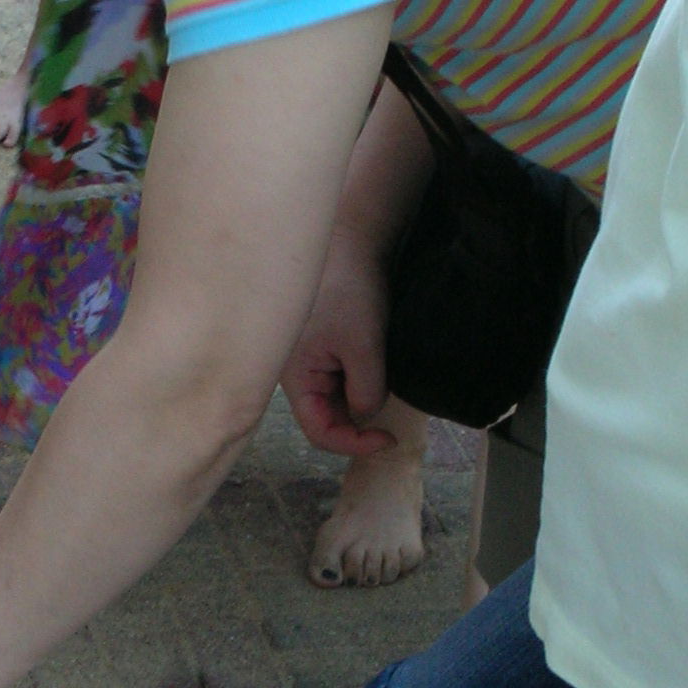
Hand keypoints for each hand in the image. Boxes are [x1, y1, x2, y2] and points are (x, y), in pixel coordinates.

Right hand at [281, 240, 395, 456]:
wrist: (352, 244)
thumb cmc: (349, 290)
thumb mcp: (363, 345)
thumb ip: (365, 388)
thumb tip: (366, 412)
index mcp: (296, 377)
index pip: (319, 432)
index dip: (353, 444)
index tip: (387, 439)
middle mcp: (298, 374)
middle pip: (327, 419)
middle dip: (358, 425)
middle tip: (392, 426)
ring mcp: (312, 362)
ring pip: (337, 400)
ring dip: (362, 402)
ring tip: (386, 388)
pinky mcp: (328, 349)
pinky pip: (343, 381)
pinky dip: (363, 384)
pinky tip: (380, 373)